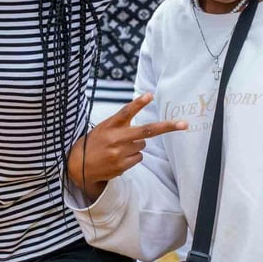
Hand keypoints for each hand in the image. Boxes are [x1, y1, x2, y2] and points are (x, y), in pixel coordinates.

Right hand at [68, 93, 187, 199]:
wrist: (78, 166)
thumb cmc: (94, 143)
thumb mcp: (103, 127)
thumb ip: (120, 123)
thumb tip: (143, 127)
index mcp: (110, 125)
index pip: (126, 112)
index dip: (138, 103)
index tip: (150, 95)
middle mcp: (116, 138)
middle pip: (146, 131)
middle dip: (167, 127)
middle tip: (183, 124)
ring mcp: (120, 153)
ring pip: (142, 145)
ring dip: (136, 145)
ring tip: (119, 148)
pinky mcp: (122, 166)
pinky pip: (138, 158)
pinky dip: (132, 157)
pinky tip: (119, 157)